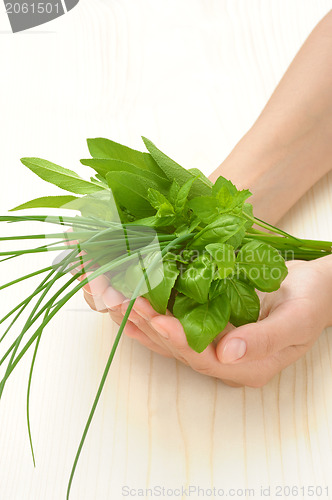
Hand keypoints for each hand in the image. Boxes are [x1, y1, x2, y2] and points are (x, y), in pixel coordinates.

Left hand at [81, 257, 331, 386]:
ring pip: (169, 336)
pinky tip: (127, 311)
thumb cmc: (310, 303)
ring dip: (140, 318)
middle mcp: (223, 361)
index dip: (177, 338)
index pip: (203, 357)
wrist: (315, 292)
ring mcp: (213, 346)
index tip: (155, 318)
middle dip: (147, 323)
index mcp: (246, 367)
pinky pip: (173, 326)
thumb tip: (227, 355)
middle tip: (121, 299)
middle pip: (178, 346)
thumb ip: (264, 340)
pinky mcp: (207, 329)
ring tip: (114, 299)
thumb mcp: (297, 320)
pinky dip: (149, 317)